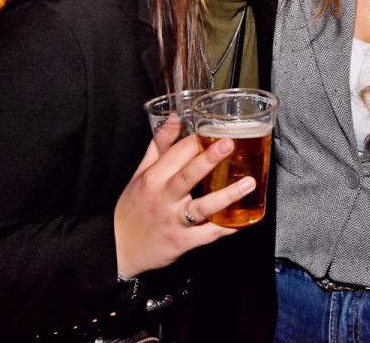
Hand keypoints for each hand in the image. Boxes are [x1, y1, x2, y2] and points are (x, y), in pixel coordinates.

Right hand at [113, 118, 255, 277]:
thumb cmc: (132, 208)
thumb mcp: (140, 174)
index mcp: (152, 179)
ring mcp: (174, 221)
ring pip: (202, 207)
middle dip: (209, 159)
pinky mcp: (183, 242)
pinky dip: (226, 227)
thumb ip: (159, 147)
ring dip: (227, 195)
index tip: (214, 130)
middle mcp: (163, 199)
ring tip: (249, 183)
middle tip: (230, 144)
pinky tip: (244, 219)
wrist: (119, 249)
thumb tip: (175, 119)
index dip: (196, 140)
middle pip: (188, 176)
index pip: (175, 154)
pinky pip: (208, 234)